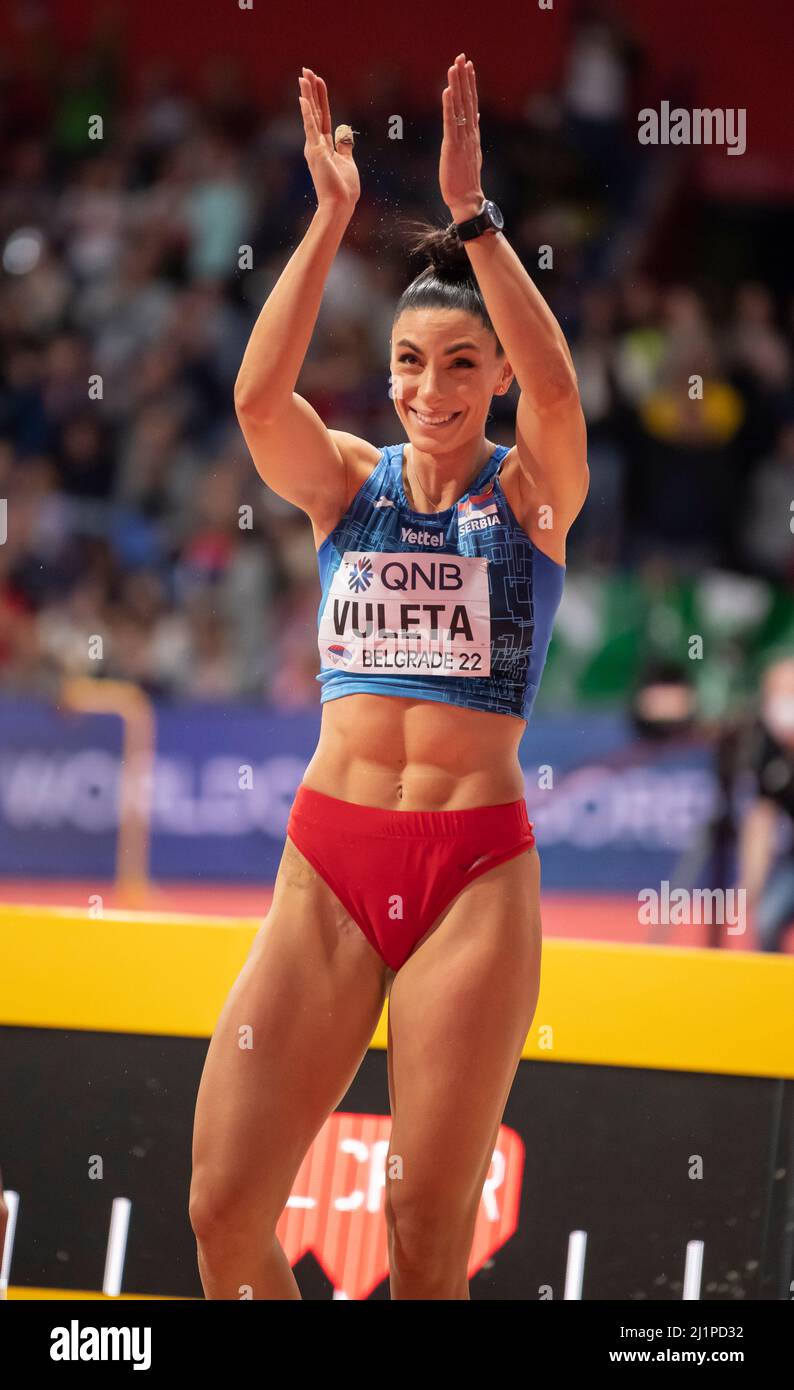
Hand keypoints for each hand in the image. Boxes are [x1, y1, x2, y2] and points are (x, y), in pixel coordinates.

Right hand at [298, 67, 359, 209]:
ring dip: (307, 95)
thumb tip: (344, 133)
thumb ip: (344, 146)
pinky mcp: (316, 152)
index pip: (323, 116)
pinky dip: (308, 113)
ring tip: (303, 76)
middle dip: (311, 90)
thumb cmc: (344, 189)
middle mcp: (316, 144)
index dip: (321, 98)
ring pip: (311, 115)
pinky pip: (311, 128)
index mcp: (324, 146)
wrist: (340, 205)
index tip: (318, 81)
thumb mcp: (347, 162)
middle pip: (315, 111)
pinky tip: (303, 98)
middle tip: (306, 70)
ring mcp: (315, 148)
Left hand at [440, 54, 484, 222]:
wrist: (467, 200)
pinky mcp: (453, 147)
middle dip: (464, 78)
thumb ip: (472, 133)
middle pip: (468, 100)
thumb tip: (475, 116)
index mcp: (472, 134)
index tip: (469, 66)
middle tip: (462, 57)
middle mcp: (470, 133)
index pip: (472, 103)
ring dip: (457, 85)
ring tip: (455, 66)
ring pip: (460, 107)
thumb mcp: (471, 152)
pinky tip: (447, 91)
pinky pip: (451, 123)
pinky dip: (449, 106)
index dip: (470, 84)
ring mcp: (462, 139)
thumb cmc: (466, 180)